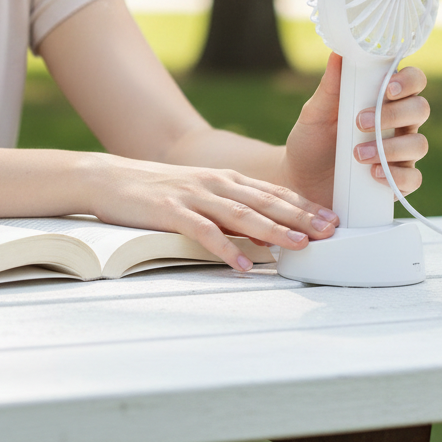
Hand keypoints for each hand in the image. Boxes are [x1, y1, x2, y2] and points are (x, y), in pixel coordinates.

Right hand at [83, 154, 339, 271]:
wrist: (109, 177)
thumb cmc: (156, 190)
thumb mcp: (198, 191)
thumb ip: (228, 205)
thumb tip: (263, 228)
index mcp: (223, 178)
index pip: (271, 191)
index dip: (303, 205)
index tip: (333, 219)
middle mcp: (213, 183)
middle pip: (264, 201)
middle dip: (300, 216)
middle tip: (330, 232)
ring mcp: (193, 196)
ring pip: (240, 213)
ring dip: (272, 230)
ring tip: (299, 245)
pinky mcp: (170, 211)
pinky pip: (203, 232)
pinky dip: (225, 248)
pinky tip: (243, 264)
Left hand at [279, 53, 429, 208]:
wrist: (300, 182)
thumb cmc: (311, 143)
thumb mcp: (314, 114)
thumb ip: (329, 87)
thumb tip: (338, 53)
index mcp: (381, 101)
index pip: (411, 81)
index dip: (408, 80)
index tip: (388, 87)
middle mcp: (396, 125)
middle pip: (420, 109)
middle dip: (395, 114)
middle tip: (360, 122)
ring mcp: (399, 154)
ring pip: (419, 144)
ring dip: (390, 147)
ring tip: (357, 154)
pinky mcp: (396, 182)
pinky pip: (413, 178)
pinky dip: (395, 175)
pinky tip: (373, 174)